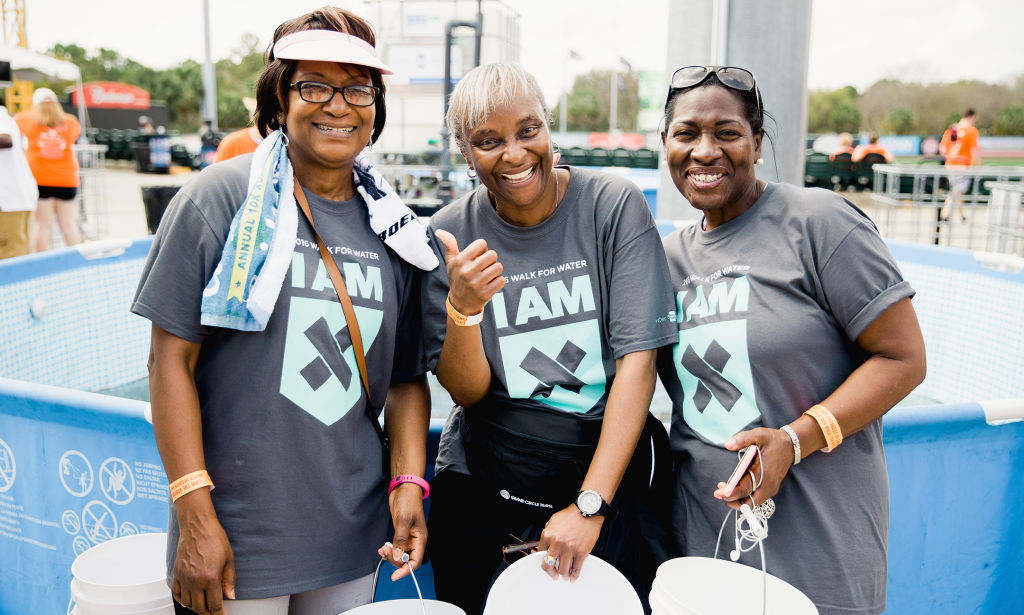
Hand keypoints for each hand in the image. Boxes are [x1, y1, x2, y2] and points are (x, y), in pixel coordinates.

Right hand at [171, 495, 235, 614]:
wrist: (197, 526)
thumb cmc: (215, 538)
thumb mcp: (229, 559)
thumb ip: (229, 580)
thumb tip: (231, 596)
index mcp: (210, 578)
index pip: (215, 605)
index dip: (220, 613)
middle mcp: (195, 581)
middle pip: (200, 608)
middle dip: (209, 613)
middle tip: (215, 611)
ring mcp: (184, 578)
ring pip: (188, 603)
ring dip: (196, 607)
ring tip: (205, 605)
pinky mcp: (176, 573)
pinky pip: (177, 594)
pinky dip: (183, 600)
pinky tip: (190, 599)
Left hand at [378, 483, 427, 580]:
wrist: (404, 489)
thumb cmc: (408, 500)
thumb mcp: (404, 520)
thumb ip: (400, 539)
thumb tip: (398, 555)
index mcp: (420, 538)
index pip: (415, 561)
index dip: (406, 570)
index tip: (395, 576)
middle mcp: (415, 540)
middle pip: (407, 560)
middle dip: (395, 560)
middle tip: (385, 552)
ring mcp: (408, 537)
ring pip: (400, 554)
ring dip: (391, 555)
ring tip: (382, 549)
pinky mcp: (401, 534)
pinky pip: (396, 547)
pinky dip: (389, 550)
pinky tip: (383, 547)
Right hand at [435, 229, 504, 314]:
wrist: (460, 303)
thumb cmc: (457, 277)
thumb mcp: (451, 261)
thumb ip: (449, 244)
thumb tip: (439, 231)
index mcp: (459, 261)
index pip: (482, 243)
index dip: (482, 249)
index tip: (477, 257)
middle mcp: (467, 272)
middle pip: (493, 254)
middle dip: (491, 260)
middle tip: (484, 267)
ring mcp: (476, 284)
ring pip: (499, 267)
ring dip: (495, 271)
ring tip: (486, 275)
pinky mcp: (485, 294)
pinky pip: (501, 280)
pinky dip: (498, 281)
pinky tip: (489, 284)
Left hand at [537, 505, 603, 580]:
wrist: (586, 510)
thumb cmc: (571, 515)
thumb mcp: (552, 521)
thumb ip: (547, 534)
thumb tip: (543, 546)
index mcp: (548, 535)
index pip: (540, 553)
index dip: (541, 559)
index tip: (544, 562)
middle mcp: (557, 543)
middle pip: (549, 565)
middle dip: (550, 572)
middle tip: (552, 574)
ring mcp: (570, 549)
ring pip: (563, 570)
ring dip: (562, 575)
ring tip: (563, 576)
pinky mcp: (581, 552)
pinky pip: (576, 569)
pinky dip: (574, 575)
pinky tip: (573, 577)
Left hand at [713, 427, 793, 509]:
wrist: (790, 445)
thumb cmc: (773, 440)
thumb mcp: (758, 435)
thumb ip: (742, 439)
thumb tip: (728, 445)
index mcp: (763, 473)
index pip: (745, 491)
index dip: (730, 494)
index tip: (718, 492)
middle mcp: (768, 485)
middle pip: (748, 503)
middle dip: (732, 500)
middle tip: (719, 490)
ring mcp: (770, 488)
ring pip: (752, 503)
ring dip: (738, 499)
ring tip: (726, 487)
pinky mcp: (770, 488)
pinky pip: (756, 498)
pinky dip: (745, 496)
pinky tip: (735, 486)